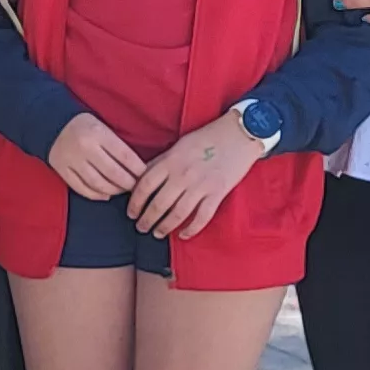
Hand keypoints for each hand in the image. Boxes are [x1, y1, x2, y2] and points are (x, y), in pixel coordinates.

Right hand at [48, 112, 145, 200]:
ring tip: (122, 190)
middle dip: (128, 183)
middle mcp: (85, 147)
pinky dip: (96, 195)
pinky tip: (105, 195)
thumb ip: (118, 143)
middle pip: (113, 173)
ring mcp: (72, 160)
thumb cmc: (85, 126)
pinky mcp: (62, 170)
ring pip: (98, 183)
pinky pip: (81, 188)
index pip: (125, 156)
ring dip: (114, 190)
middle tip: (135, 186)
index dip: (138, 169)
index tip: (144, 174)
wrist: (52, 123)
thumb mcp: (103, 126)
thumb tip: (139, 166)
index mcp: (98, 133)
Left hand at [129, 113, 262, 237]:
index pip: (145, 185)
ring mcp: (201, 185)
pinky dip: (192, 229)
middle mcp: (183, 174)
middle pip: (159, 204)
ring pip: (177, 214)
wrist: (239, 134)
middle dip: (146, 219)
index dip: (135, 202)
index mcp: (171, 161)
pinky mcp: (218, 192)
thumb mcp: (178, 145)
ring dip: (164, 227)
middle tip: (141, 227)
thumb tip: (141, 178)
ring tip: (157, 233)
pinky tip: (183, 235)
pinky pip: (202, 217)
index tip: (131, 212)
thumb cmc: (207, 138)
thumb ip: (161, 162)